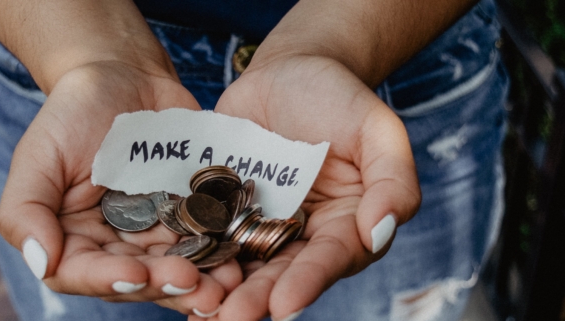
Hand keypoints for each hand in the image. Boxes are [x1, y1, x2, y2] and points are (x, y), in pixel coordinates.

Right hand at [0, 61, 241, 315]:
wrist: (124, 75)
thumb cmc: (72, 113)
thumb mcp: (38, 155)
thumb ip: (25, 211)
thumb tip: (41, 262)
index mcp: (72, 239)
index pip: (83, 273)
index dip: (109, 280)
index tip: (137, 274)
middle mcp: (114, 246)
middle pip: (137, 280)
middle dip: (165, 285)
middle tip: (193, 283)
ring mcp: (156, 234)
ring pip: (176, 269)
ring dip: (202, 282)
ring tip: (225, 285)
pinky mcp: (191, 216)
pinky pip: (208, 241)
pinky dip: (223, 253)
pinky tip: (241, 260)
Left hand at [207, 55, 420, 320]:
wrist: (290, 70)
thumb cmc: (341, 97)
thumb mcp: (377, 129)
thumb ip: (392, 180)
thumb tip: (379, 232)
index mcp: (345, 226)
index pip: (329, 259)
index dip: (308, 282)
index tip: (284, 304)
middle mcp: (302, 235)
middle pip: (280, 273)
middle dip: (256, 298)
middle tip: (231, 318)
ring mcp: (259, 224)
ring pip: (241, 263)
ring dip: (221, 288)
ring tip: (200, 310)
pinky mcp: (223, 208)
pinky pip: (206, 233)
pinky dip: (192, 253)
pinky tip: (171, 271)